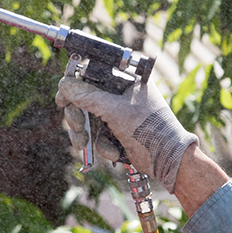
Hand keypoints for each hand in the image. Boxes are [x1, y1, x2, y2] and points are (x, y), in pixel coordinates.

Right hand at [56, 77, 198, 192]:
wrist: (168, 160)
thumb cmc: (150, 129)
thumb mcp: (115, 110)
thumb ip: (87, 96)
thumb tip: (64, 85)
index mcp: (127, 78)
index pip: (93, 72)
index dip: (75, 83)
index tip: (63, 96)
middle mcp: (122, 92)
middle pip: (86, 96)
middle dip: (77, 114)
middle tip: (74, 124)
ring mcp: (119, 111)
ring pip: (88, 116)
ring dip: (84, 132)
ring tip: (82, 144)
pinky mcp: (118, 130)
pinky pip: (98, 133)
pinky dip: (101, 144)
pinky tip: (114, 151)